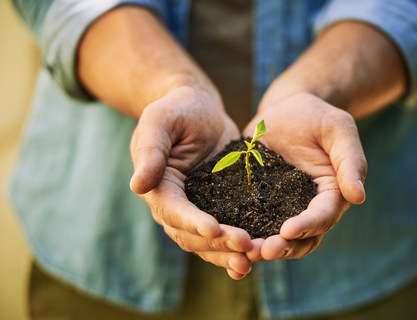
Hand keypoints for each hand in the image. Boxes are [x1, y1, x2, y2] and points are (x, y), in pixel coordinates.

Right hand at [130, 84, 261, 278]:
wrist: (199, 109)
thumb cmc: (178, 109)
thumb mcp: (160, 120)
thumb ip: (150, 150)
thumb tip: (137, 185)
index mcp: (158, 186)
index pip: (172, 210)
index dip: (192, 222)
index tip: (214, 229)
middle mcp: (174, 204)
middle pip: (191, 234)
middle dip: (217, 243)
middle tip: (245, 247)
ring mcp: (197, 209)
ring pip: (207, 242)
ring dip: (227, 253)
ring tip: (252, 260)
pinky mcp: (218, 207)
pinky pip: (224, 232)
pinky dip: (235, 248)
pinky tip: (254, 258)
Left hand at [243, 91, 366, 260]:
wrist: (285, 109)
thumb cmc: (316, 116)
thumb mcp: (338, 129)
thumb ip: (350, 161)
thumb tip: (358, 197)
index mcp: (332, 194)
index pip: (323, 216)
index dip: (307, 226)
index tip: (288, 230)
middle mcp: (307, 207)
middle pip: (301, 238)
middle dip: (283, 247)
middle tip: (262, 251)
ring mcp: (282, 207)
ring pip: (276, 237)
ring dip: (262, 247)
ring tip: (243, 251)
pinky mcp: (258, 201)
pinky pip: (251, 222)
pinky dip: (242, 233)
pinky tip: (225, 237)